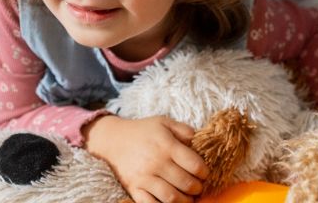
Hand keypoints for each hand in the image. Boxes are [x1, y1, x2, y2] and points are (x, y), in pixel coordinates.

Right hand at [82, 115, 207, 202]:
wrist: (113, 139)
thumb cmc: (143, 131)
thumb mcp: (164, 123)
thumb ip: (185, 130)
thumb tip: (201, 142)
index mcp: (167, 146)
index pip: (195, 165)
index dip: (205, 172)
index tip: (204, 173)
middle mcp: (156, 163)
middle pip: (187, 184)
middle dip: (198, 188)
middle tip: (198, 186)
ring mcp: (144, 177)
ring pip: (172, 198)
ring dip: (186, 201)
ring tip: (188, 197)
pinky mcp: (134, 188)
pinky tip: (170, 202)